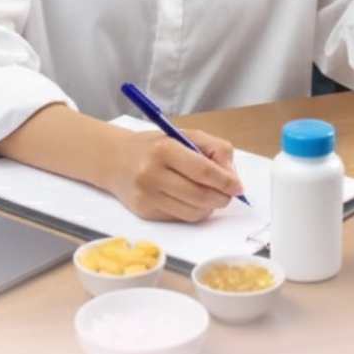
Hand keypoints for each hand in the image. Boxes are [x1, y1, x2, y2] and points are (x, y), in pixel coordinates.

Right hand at [109, 128, 243, 221]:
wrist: (116, 159)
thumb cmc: (155, 146)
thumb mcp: (184, 135)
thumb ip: (214, 148)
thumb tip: (232, 176)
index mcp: (164, 149)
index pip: (203, 171)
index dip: (225, 181)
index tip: (238, 186)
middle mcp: (152, 174)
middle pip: (200, 195)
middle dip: (222, 197)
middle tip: (229, 193)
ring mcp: (147, 196)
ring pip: (192, 212)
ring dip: (209, 207)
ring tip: (210, 195)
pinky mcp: (145, 213)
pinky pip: (180, 218)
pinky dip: (193, 211)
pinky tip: (191, 199)